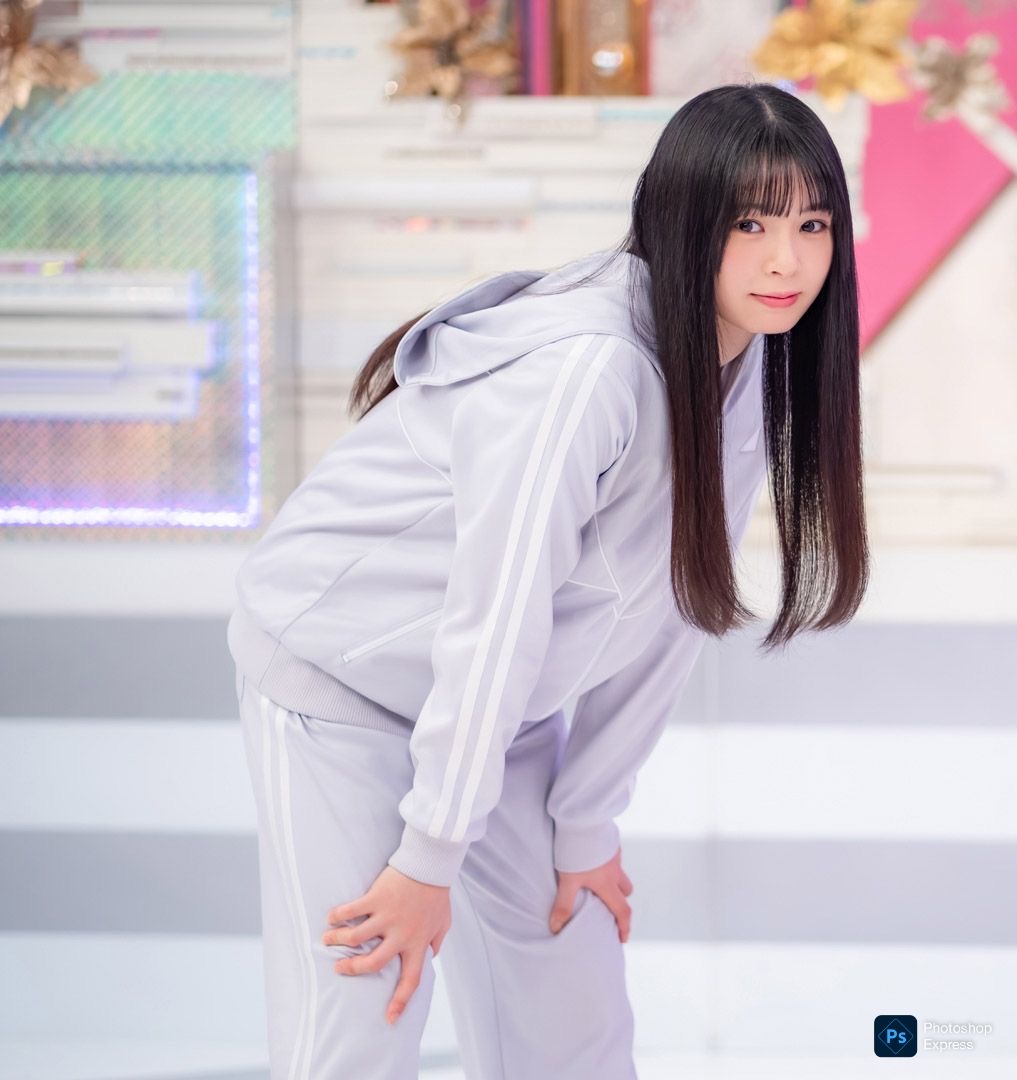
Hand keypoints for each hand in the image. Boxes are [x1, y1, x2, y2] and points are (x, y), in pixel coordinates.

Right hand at [322, 864, 450, 1025]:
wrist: (430, 864)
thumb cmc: (437, 893)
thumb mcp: (443, 923)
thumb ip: (436, 942)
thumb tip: (431, 957)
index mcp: (418, 943)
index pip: (411, 981)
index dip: (400, 1002)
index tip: (389, 1020)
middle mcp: (401, 935)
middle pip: (373, 963)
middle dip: (353, 969)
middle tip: (339, 968)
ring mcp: (387, 916)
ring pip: (355, 938)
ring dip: (338, 940)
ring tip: (327, 939)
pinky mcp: (376, 897)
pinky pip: (351, 911)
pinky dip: (338, 916)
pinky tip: (332, 918)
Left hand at [548, 846, 633, 942]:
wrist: (582, 819)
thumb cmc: (577, 851)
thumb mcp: (568, 880)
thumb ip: (563, 905)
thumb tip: (556, 929)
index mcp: (607, 883)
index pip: (622, 911)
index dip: (624, 927)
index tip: (622, 938)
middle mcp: (615, 870)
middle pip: (626, 891)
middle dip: (621, 901)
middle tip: (609, 907)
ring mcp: (615, 854)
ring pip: (621, 873)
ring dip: (615, 881)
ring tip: (598, 882)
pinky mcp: (610, 842)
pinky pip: (613, 857)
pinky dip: (607, 863)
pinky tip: (593, 859)